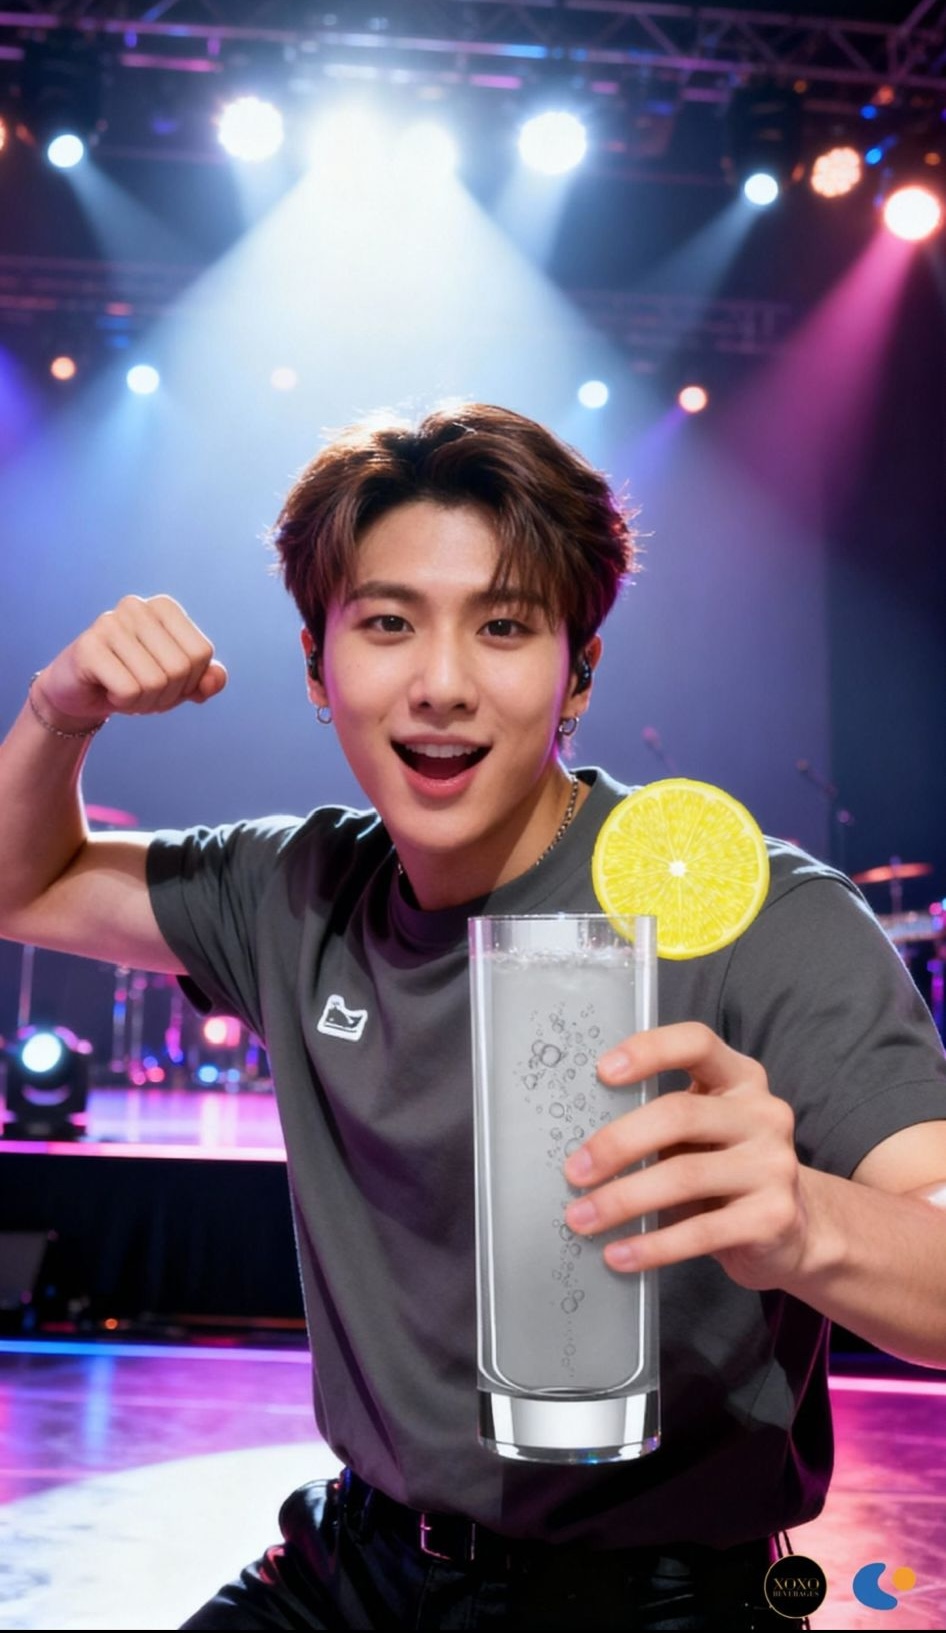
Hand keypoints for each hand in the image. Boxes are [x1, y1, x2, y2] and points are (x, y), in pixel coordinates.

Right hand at [35, 595, 227, 727]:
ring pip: (155, 682)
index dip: (190, 681)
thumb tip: (215, 680)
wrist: (80, 693)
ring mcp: (110, 622)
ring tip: (124, 691)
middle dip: (166, 695)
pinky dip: (123, 702)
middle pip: (180, 668)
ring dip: (144, 702)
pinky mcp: (88, 646)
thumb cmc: (134, 680)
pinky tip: (107, 690)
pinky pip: (129, 690)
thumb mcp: (178, 684)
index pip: (201, 653)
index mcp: (164, 607)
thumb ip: (205, 680)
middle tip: (142, 691)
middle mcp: (137, 606)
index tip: (166, 682)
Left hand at [562, 1022, 807, 1291]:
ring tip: (581, 1219)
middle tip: (574, 1171)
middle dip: (617, 1143)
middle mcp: (763, 1114)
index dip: (649, 1050)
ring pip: (684, 1176)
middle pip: (679, 1114)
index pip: (696, 1043)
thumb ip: (660, 1121)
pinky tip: (619, 1255)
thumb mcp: (702, 1132)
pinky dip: (652, 1246)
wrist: (793, 1230)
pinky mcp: (773, 1218)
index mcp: (740, 1078)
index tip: (602, 1071)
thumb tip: (581, 1144)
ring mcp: (774, 1165)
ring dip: (622, 1200)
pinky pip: (700, 1232)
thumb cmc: (725, 1170)